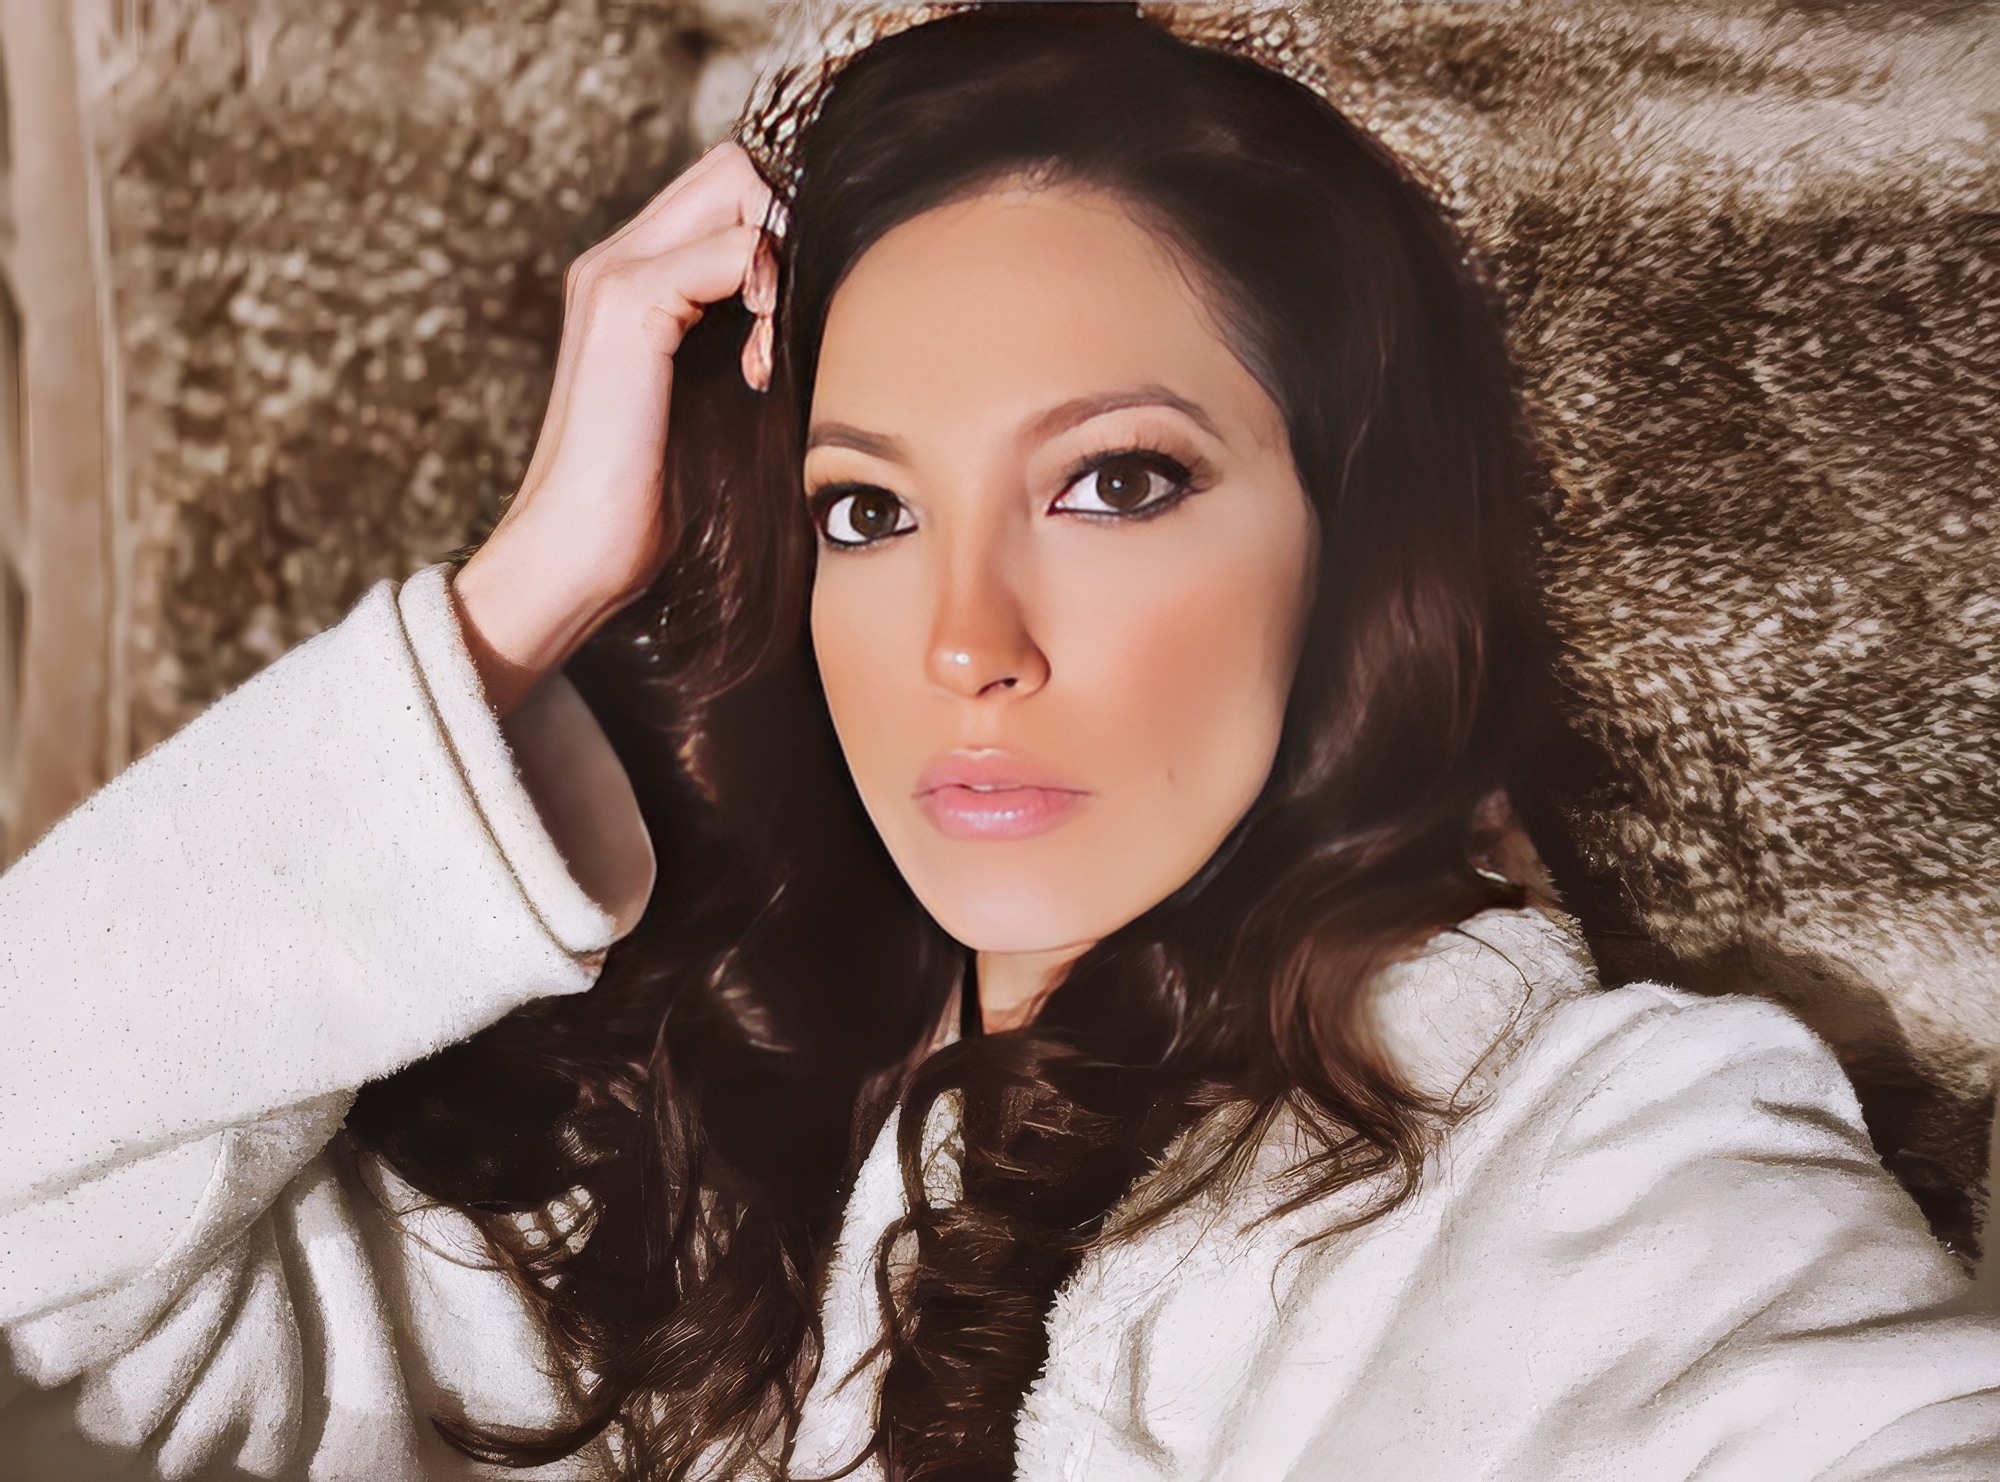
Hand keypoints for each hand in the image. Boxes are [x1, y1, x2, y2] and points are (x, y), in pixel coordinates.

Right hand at [451, 141, 778, 715]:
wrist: (578, 551)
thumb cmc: (654, 497)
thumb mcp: (719, 402)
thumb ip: (750, 341)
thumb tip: (827, 314)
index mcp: (634, 277)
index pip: (728, 188)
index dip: (781, 234)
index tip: (788, 322)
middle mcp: (616, 258)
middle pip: (734, 166)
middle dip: (787, 230)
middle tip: (784, 322)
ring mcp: (615, 273)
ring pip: (738, 186)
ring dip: (779, 259)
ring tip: (764, 351)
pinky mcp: (627, 305)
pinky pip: (731, 247)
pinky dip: (762, 295)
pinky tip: (753, 368)